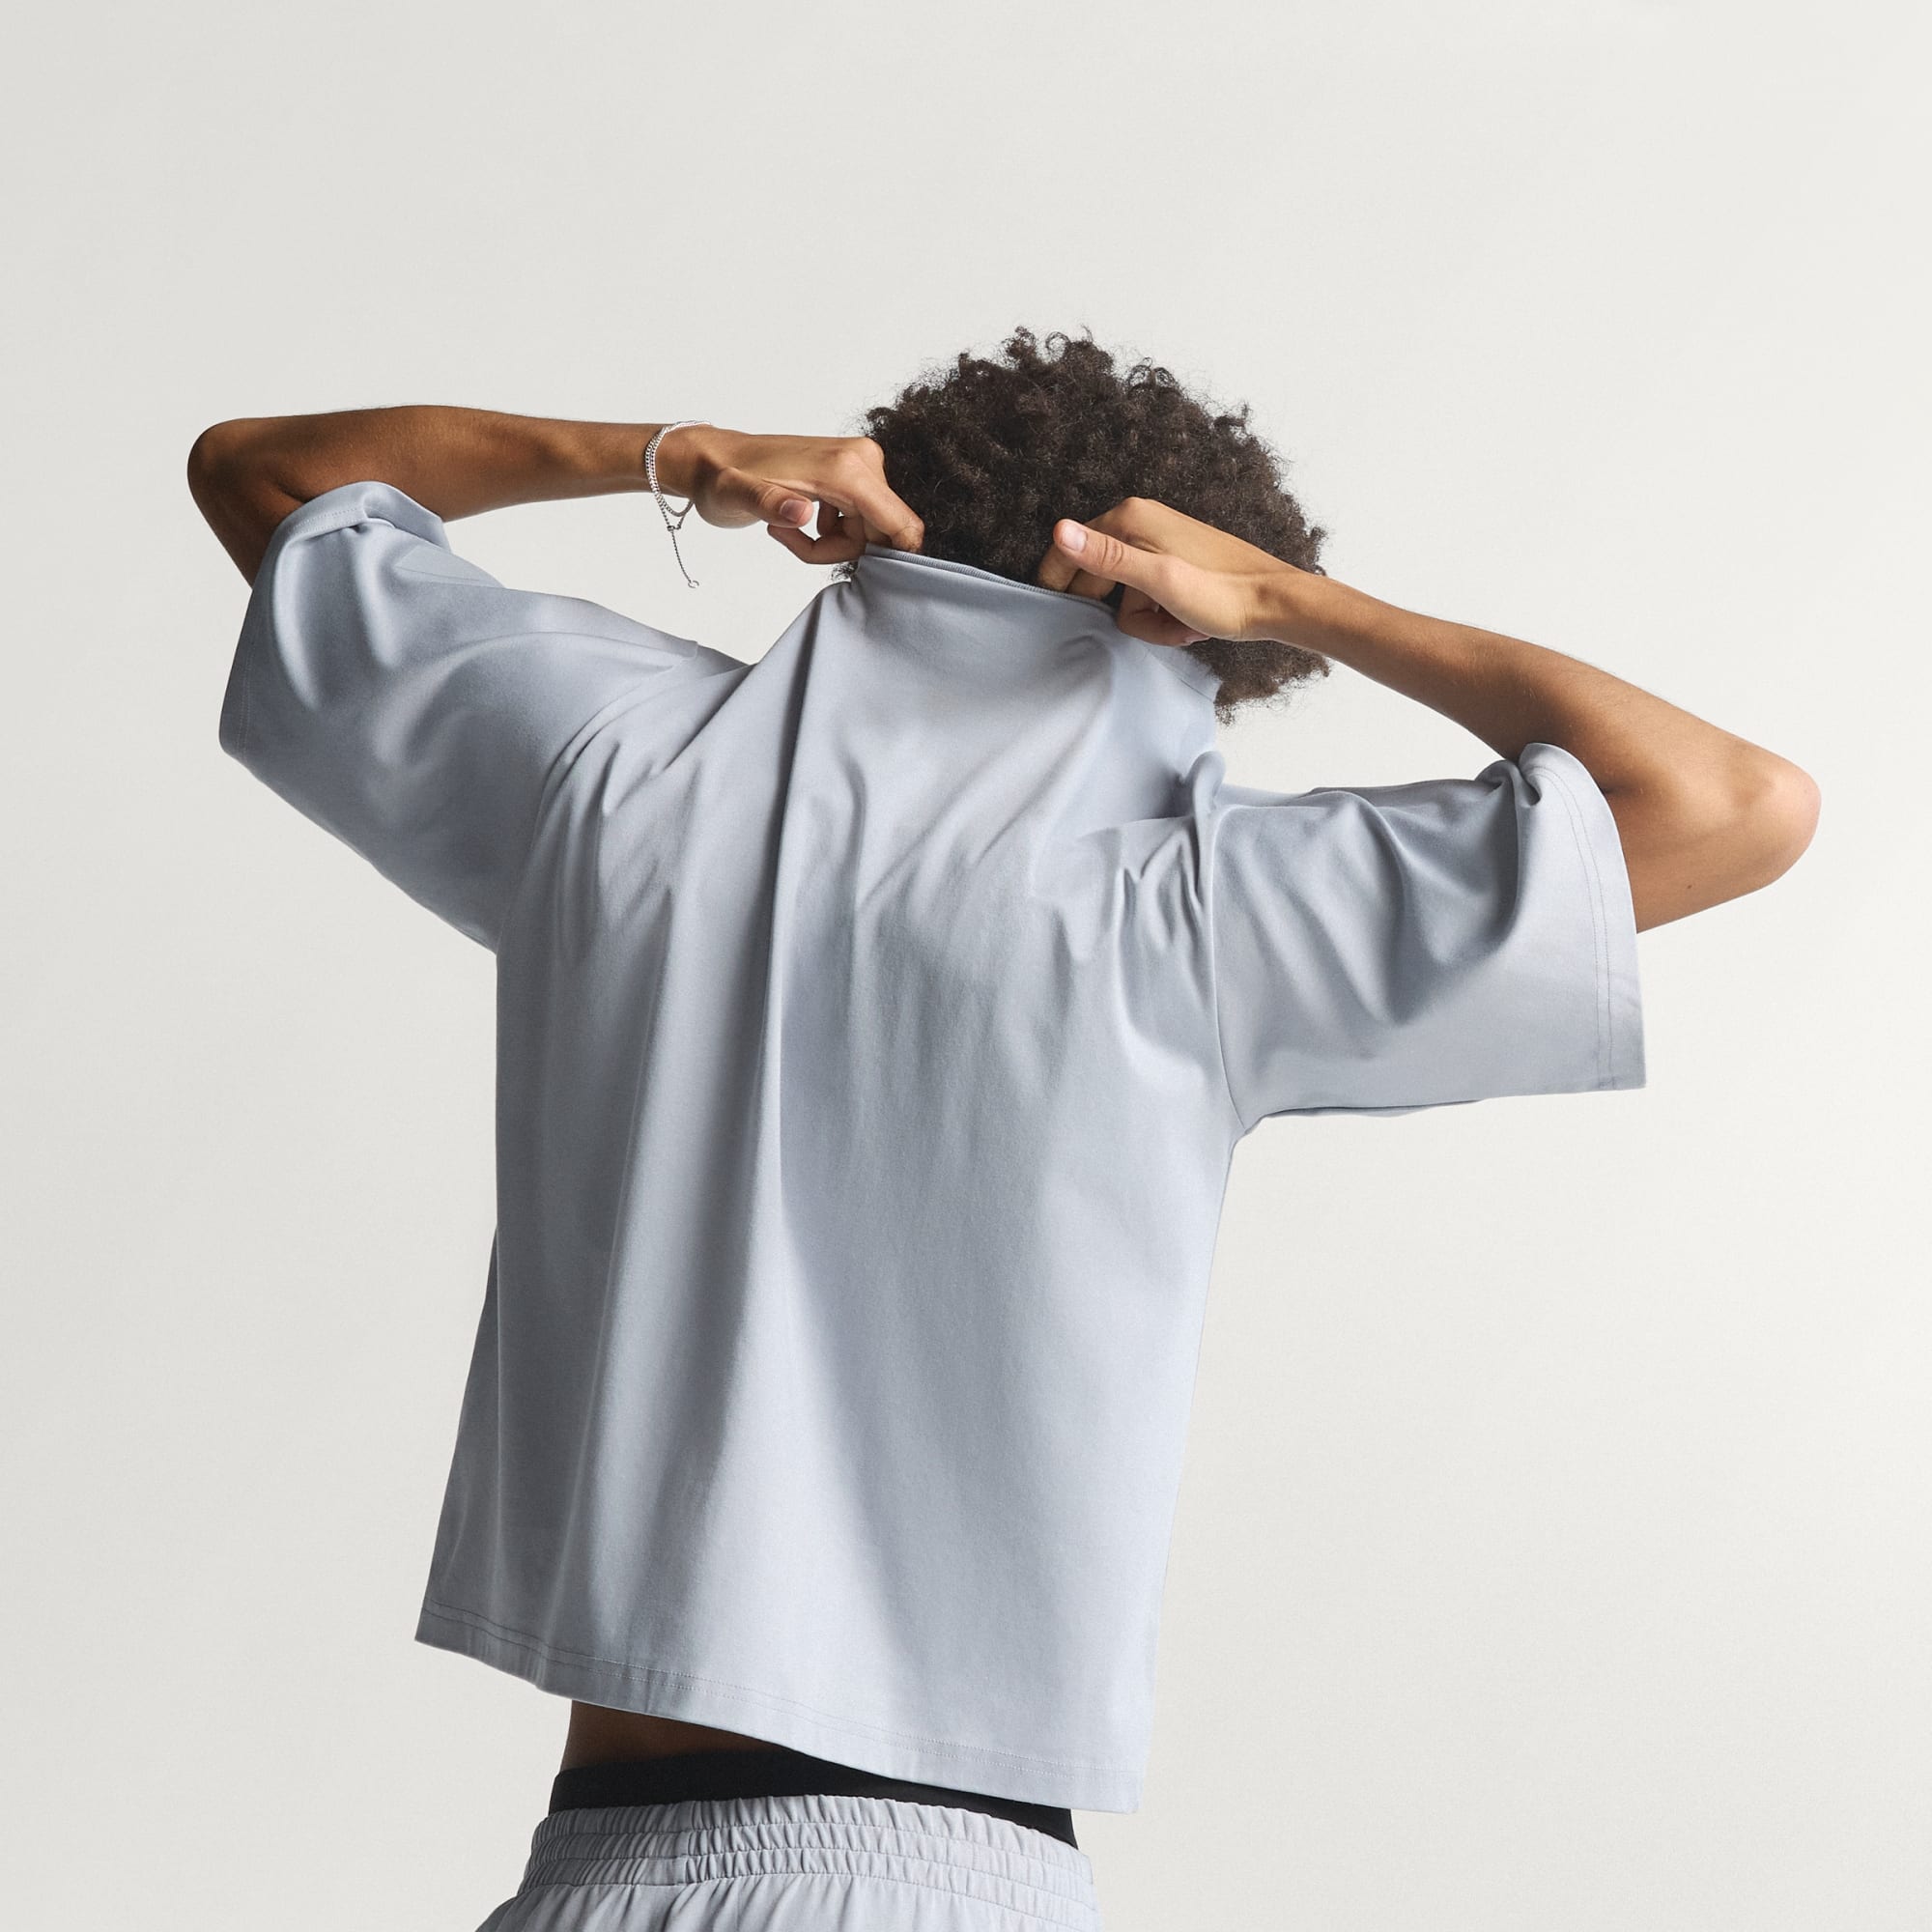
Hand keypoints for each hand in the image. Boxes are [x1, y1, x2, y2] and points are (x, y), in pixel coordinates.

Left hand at [656, 426, 923, 562]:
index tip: (857, 571)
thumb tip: (802, 513)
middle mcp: (861, 461)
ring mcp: (857, 466)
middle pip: (882, 532)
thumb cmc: (723, 479)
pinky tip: (795, 520)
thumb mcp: (735, 495)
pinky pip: (856, 520)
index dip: (892, 557)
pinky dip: (829, 531)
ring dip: (831, 543)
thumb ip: (768, 503)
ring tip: (786, 530)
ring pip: (867, 530)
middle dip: (842, 550)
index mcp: (847, 468)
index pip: (901, 522)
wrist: (713, 460)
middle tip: (796, 541)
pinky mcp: (848, 474)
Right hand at [1036, 498, 1305, 646]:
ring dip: (1150, 620)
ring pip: (1127, 595)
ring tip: (1181, 626)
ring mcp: (1160, 543)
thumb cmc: (1221, 593)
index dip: (1061, 583)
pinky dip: (1164, 617)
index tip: (1060, 612)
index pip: (1070, 548)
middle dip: (1126, 611)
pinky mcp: (1175, 563)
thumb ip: (1106, 558)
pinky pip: (1150, 596)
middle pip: (1100, 578)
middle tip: (1158, 624)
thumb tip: (1059, 531)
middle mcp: (1142, 522)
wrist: (1275, 603)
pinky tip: (1188, 623)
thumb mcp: (1158, 579)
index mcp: (1131, 519)